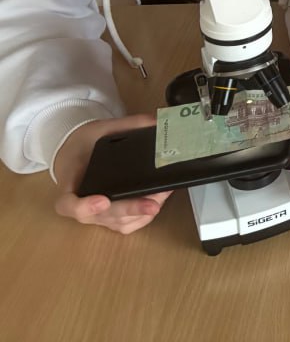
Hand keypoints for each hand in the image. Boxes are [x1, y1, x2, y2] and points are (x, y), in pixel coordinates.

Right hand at [53, 114, 172, 233]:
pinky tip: (160, 201)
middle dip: (129, 210)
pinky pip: (126, 226)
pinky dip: (144, 218)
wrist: (76, 155)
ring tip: (164, 193)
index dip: (84, 207)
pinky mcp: (110, 219)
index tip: (102, 201)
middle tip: (151, 205)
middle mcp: (82, 206)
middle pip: (101, 216)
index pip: (68, 204)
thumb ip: (126, 125)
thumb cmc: (85, 146)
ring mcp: (96, 216)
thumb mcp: (100, 129)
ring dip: (142, 212)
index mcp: (70, 184)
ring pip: (118, 223)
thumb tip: (156, 120)